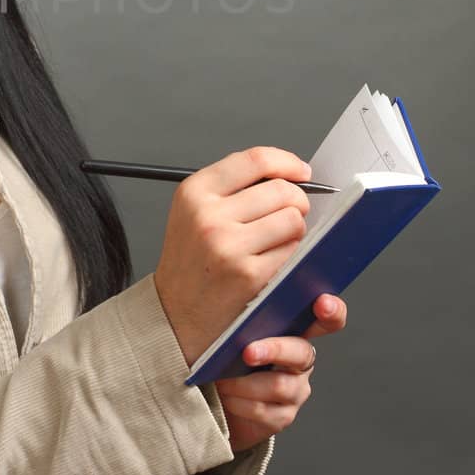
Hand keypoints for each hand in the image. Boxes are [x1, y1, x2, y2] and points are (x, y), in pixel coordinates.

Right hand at [154, 147, 313, 367]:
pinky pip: (293, 252)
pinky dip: (292, 256)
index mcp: (195, 192)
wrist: (173, 314)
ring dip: (295, 231)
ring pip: (293, 220)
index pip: (256, 160)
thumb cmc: (191, 263)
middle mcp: (208, 216)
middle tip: (290, 215)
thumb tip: (288, 174)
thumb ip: (234, 188)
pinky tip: (274, 261)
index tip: (301, 172)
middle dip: (297, 202)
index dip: (287, 163)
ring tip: (276, 242)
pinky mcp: (248, 275)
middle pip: (282, 190)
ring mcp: (228, 246)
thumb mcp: (195, 212)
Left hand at [214, 292, 346, 453]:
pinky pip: (265, 410)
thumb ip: (243, 317)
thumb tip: (232, 297)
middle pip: (301, 352)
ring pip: (279, 385)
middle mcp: (300, 361)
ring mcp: (295, 390)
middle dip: (273, 350)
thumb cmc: (224, 358)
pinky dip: (240, 403)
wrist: (215, 401)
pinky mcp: (283, 416)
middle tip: (248, 353)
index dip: (332, 311)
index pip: (326, 318)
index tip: (322, 304)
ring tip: (222, 380)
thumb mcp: (232, 332)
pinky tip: (226, 398)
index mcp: (293, 331)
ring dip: (244, 383)